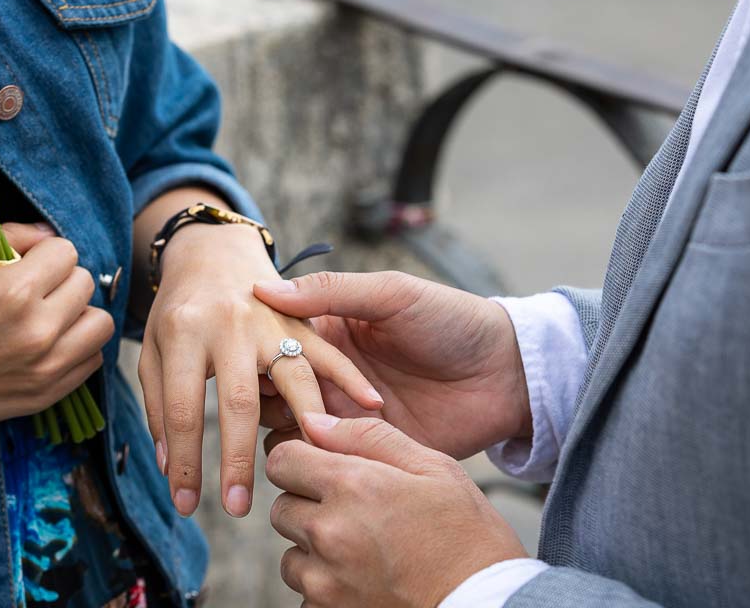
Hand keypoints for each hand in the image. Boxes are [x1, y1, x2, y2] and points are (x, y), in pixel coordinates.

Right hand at [0, 222, 113, 442]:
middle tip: (34, 290)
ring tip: (50, 317)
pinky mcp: (46, 395)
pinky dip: (76, 348)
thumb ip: (11, 237)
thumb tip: (49, 234)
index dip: (44, 254)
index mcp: (14, 291)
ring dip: (78, 315)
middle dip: (62, 280)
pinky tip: (47, 345)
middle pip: (86, 284)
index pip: (66, 251)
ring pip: (101, 323)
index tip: (24, 264)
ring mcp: (45, 367)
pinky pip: (92, 360)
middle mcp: (37, 330)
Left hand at [139, 224, 383, 518]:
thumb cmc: (178, 308)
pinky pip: (330, 351)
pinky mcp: (300, 317)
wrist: (212, 250)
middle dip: (237, 461)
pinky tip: (372, 406)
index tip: (185, 504)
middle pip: (237, 402)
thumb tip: (169, 469)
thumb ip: (161, 405)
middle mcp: (229, 324)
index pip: (183, 410)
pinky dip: (352, 378)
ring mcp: (270, 319)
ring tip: (309, 470)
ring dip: (302, 427)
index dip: (184, 462)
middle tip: (238, 509)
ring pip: (293, 377)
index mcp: (184, 332)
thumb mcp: (154, 349)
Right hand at [254, 271, 529, 459]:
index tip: (242, 358)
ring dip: (285, 429)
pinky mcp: (367, 449)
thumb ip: (330, 291)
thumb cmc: (452, 320)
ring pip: (291, 427)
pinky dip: (315, 458)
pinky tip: (316, 453)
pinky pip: (327, 459)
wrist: (506, 373)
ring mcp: (346, 414)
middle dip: (264, 395)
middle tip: (266, 399)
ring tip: (295, 426)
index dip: (255, 351)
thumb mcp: (392, 293)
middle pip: (274, 389)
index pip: (273, 342)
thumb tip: (264, 290)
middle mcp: (329, 375)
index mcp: (329, 331)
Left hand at [268, 413, 527, 607]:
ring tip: (364, 549)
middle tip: (355, 513)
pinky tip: (366, 579)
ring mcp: (325, 580)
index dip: (301, 460)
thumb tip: (314, 421)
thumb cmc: (466, 533)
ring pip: (290, 554)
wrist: (488, 603)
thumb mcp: (431, 467)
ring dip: (315, 550)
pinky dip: (327, 586)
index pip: (282, 460)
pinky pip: (305, 593)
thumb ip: (367, 435)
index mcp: (352, 485)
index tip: (324, 470)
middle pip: (281, 507)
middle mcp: (329, 532)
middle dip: (308, 505)